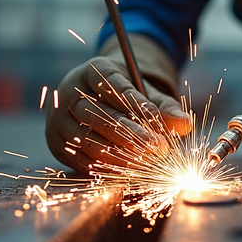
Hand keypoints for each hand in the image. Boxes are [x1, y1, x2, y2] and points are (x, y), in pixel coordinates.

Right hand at [45, 55, 189, 173]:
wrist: (93, 99)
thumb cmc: (124, 96)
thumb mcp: (145, 94)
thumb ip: (165, 108)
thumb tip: (185, 124)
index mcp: (92, 71)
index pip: (113, 85)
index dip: (136, 105)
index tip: (159, 124)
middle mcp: (69, 91)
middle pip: (98, 113)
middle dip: (130, 133)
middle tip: (158, 148)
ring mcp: (58, 117)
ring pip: (87, 138)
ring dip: (118, 153)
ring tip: (146, 162)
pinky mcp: (55, 142)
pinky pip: (79, 157)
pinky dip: (103, 166)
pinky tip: (127, 170)